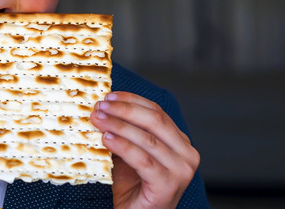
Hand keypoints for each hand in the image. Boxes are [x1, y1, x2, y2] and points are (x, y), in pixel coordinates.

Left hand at [90, 92, 199, 208]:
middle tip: (100, 107)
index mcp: (180, 143)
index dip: (131, 100)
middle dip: (124, 110)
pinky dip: (123, 146)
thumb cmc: (133, 188)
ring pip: (147, 138)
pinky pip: (142, 159)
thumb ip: (124, 132)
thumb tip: (103, 108)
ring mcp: (181, 171)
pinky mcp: (168, 185)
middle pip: (155, 120)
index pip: (157, 112)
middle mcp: (187, 155)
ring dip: (118, 125)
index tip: (108, 96)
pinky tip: (106, 139)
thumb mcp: (130, 154)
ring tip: (98, 119)